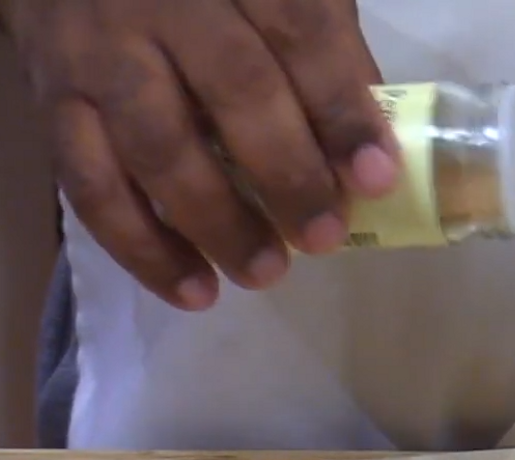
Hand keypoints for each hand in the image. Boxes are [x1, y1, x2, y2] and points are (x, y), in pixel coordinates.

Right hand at [1, 0, 402, 309]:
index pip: (299, 31)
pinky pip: (92, 183)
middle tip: (323, 238)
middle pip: (233, 87)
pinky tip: (193, 290)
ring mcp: (100, 48)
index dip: (340, 109)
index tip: (375, 177)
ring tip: (265, 273)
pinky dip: (144, 247)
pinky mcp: (53, 98)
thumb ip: (324, 49)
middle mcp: (165, 2)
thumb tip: (367, 149)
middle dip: (286, 173)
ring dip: (217, 221)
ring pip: (158, 143)